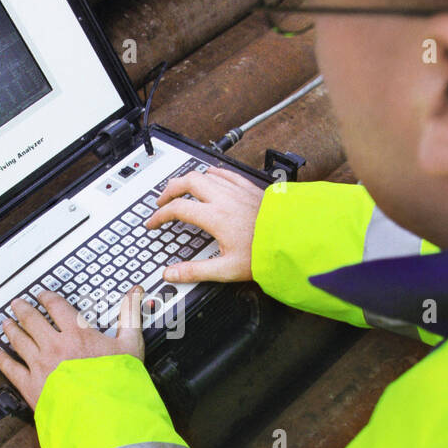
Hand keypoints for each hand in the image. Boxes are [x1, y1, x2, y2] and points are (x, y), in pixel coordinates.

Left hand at [0, 288, 144, 408]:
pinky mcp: (31, 386)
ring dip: (10, 330)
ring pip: (19, 341)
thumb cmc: (117, 383)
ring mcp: (40, 365)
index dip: (47, 298)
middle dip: (23, 310)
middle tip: (17, 304)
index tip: (42, 295)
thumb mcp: (131, 345)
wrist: (103, 415)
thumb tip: (135, 294)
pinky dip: (2, 360)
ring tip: (5, 323)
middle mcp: (54, 346)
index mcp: (77, 333)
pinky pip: (11, 369)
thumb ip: (130, 316)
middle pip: (32, 320)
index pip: (56, 307)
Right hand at [145, 166, 263, 283]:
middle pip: (187, 182)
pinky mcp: (250, 188)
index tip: (154, 223)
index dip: (160, 215)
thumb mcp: (226, 269)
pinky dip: (212, 174)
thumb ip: (195, 271)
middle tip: (162, 201)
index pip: (177, 209)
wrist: (294, 240)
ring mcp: (238, 190)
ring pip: (206, 174)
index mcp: (215, 217)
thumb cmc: (265, 254)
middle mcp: (224, 199)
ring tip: (182, 189)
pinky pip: (226, 173)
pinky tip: (211, 178)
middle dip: (170, 190)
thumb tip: (172, 274)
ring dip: (189, 180)